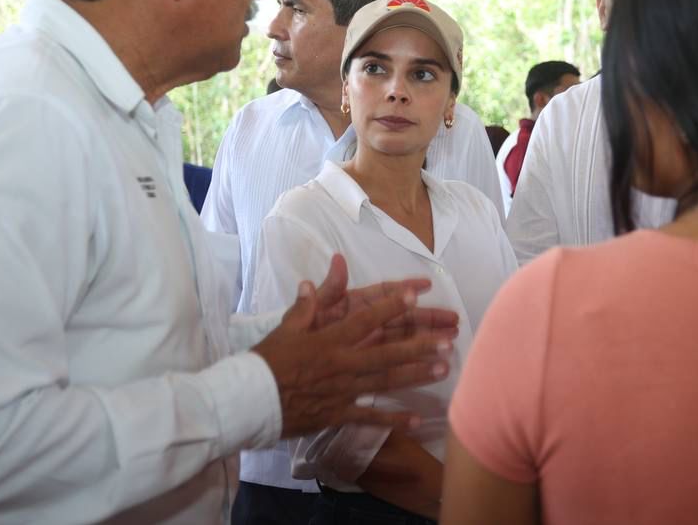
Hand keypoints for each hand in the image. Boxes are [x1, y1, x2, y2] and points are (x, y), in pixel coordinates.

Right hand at [252, 267, 453, 438]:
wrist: (249, 401)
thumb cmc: (268, 361)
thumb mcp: (286, 327)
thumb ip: (308, 304)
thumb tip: (317, 277)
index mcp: (329, 339)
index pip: (365, 319)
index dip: (390, 307)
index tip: (415, 296)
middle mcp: (341, 364)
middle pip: (387, 353)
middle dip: (419, 347)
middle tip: (448, 342)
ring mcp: (342, 391)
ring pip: (385, 382)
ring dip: (416, 376)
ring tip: (443, 370)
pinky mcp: (338, 415)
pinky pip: (369, 418)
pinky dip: (393, 420)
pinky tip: (416, 420)